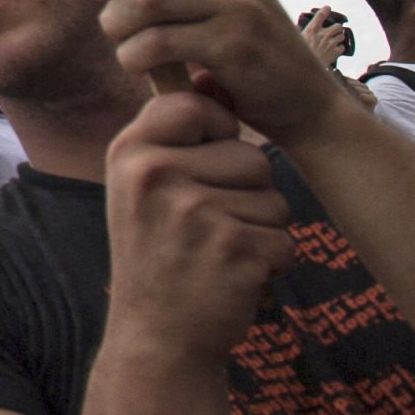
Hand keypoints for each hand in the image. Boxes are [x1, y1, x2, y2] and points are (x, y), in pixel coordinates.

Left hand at [80, 0, 355, 145]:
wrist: (309, 104)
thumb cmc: (244, 53)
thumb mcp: (217, 3)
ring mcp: (235, 6)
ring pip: (142, 2)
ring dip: (116, 26)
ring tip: (125, 45)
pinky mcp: (234, 46)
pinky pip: (157, 43)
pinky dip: (133, 56)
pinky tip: (139, 66)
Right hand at [98, 87, 290, 370]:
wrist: (157, 338)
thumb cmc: (158, 254)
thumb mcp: (140, 186)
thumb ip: (172, 137)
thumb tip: (215, 76)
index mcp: (130, 152)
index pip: (195, 105)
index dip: (215, 133)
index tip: (200, 169)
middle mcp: (156, 174)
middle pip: (249, 155)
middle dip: (245, 193)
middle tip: (206, 229)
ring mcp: (194, 212)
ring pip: (273, 196)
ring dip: (261, 228)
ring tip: (219, 252)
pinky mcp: (234, 248)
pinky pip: (285, 236)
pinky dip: (272, 261)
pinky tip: (235, 276)